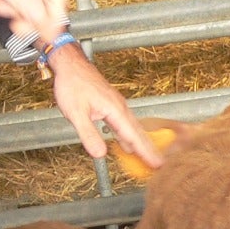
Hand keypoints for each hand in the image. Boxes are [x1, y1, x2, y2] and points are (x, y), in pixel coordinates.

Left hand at [47, 40, 162, 164]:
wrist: (70, 64)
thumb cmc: (72, 83)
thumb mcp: (76, 113)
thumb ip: (88, 134)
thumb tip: (100, 154)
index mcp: (115, 110)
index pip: (133, 136)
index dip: (145, 152)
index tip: (156, 164)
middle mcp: (119, 107)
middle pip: (138, 132)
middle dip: (149, 149)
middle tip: (159, 164)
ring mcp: (116, 105)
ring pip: (132, 128)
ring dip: (140, 143)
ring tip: (148, 157)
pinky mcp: (110, 104)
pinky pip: (124, 123)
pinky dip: (128, 135)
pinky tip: (127, 143)